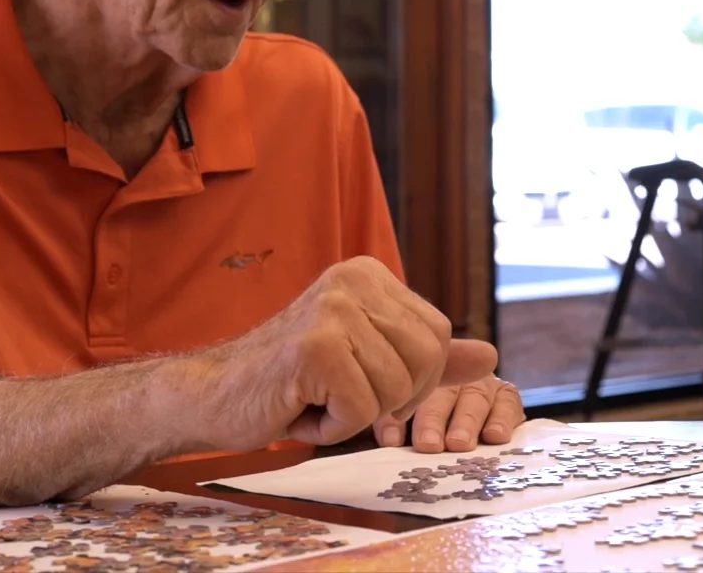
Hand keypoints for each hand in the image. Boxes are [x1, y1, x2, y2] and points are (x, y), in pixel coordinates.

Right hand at [180, 256, 498, 449]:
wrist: (210, 395)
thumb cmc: (289, 381)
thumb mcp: (366, 360)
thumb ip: (427, 356)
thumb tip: (492, 355)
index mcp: (370, 274)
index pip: (438, 336)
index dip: (412, 378)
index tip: (364, 380)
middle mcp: (355, 280)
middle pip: (428, 360)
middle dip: (391, 397)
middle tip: (339, 395)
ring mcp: (334, 309)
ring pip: (397, 388)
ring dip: (357, 414)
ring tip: (316, 398)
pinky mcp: (316, 347)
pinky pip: (363, 409)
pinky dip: (333, 427)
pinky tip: (299, 409)